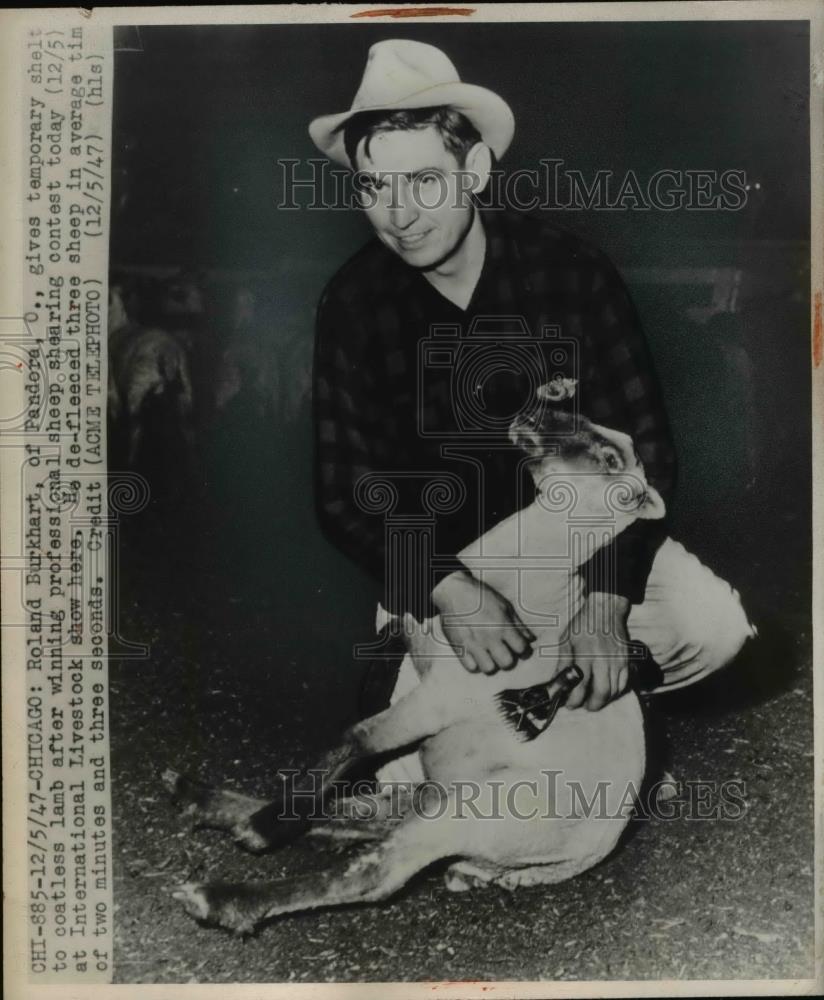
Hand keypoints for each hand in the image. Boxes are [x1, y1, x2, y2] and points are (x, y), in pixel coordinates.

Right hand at [431, 571, 534, 673]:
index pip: (521, 648)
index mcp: (503, 626)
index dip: (522, 649)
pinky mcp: (459, 648)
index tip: (518, 647)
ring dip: (491, 663)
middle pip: (507, 663)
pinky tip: (475, 655)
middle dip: (507, 658)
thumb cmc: (481, 597)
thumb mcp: (504, 605)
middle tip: (503, 652)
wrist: (454, 592)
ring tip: (488, 655)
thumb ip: (518, 624)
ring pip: (489, 669)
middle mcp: (490, 638)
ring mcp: (474, 644)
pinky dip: (475, 663)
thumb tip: (530, 639)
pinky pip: (471, 667)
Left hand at [565, 592, 631, 710]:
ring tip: (594, 700)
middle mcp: (603, 659)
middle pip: (602, 692)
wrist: (605, 611)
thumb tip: (556, 683)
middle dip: (592, 705)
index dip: (575, 699)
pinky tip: (607, 692)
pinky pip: (624, 684)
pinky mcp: (626, 660)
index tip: (570, 704)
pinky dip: (616, 692)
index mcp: (585, 654)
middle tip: (584, 706)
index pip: (581, 684)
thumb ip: (562, 663)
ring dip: (604, 700)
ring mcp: (617, 660)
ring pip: (614, 691)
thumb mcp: (566, 641)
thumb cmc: (582, 625)